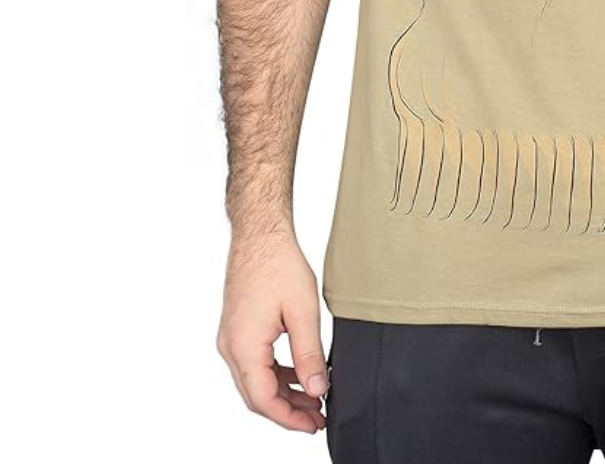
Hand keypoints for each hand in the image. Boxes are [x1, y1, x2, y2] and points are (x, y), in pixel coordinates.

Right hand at [215, 231, 327, 433]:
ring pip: (256, 381)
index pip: (264, 400)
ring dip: (283, 393)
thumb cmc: (278, 264)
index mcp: (244, 347)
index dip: (290, 418)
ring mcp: (231, 338)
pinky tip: (299, 374)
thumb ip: (310, 355)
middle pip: (257, 396)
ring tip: (314, 399)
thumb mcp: (303, 312)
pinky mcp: (238, 329)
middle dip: (288, 410)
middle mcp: (231, 347)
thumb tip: (318, 389)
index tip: (314, 425)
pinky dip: (276, 374)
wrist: (260, 234)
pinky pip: (255, 363)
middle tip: (318, 417)